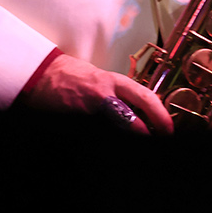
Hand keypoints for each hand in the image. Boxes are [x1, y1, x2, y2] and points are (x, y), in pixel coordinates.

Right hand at [23, 53, 173, 134]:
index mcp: (114, 82)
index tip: (168, 127)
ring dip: (131, 132)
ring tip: (140, 136)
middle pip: (133, 117)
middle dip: (150, 130)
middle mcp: (104, 94)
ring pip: (118, 125)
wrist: (43, 74)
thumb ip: (121, 94)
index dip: (160, 115)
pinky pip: (100, 128)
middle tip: (160, 138)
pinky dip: (110, 132)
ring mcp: (89, 108)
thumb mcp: (103, 80)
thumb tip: (143, 110)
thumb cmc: (74, 76)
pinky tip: (115, 133)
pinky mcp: (76, 118)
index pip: (145, 97)